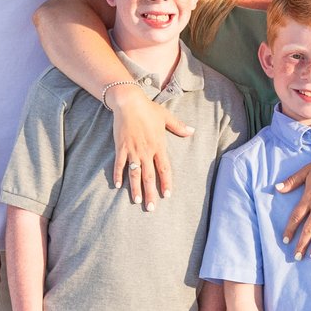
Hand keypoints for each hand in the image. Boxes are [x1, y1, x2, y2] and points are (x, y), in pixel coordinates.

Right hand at [108, 87, 191, 208]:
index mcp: (159, 146)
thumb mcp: (166, 117)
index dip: (166, 183)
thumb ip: (179, 127)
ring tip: (136, 201)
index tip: (167, 195)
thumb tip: (192, 131)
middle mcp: (147, 151)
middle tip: (150, 208)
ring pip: (135, 174)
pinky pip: (119, 164)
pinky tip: (117, 185)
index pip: (164, 169)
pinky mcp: (121, 147)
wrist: (129, 102)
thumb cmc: (148, 109)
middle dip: (150, 193)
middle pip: (149, 176)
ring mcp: (133, 150)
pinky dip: (118, 175)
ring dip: (136, 188)